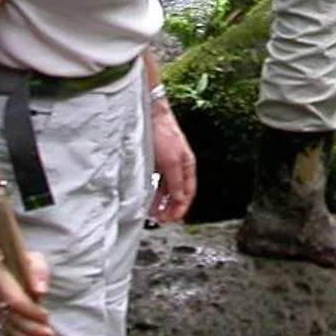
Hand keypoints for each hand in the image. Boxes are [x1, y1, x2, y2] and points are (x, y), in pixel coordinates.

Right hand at [0, 246, 51, 335]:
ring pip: (6, 328)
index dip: (30, 311)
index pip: (13, 299)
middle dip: (31, 330)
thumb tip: (40, 291)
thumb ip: (38, 272)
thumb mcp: (34, 260)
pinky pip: (4, 332)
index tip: (46, 317)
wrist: (2, 266)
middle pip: (9, 317)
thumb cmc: (23, 263)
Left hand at [148, 102, 196, 223]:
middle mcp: (179, 167)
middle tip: (161, 220)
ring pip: (167, 190)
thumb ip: (175, 183)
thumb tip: (179, 201)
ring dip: (161, 203)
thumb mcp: (171, 163)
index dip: (180, 209)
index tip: (171, 220)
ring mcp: (167, 164)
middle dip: (171, 209)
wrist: (149, 115)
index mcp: (188, 167)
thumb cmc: (163, 133)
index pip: (188, 194)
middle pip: (178, 194)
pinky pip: (157, 183)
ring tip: (153, 212)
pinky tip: (148, 198)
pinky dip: (154, 193)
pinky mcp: (156, 161)